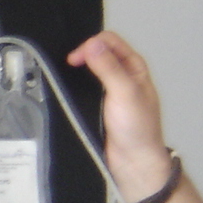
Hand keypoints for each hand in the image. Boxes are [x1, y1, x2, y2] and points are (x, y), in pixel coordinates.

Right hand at [66, 30, 174, 200]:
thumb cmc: (137, 128)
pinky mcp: (99, 104)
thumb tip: (92, 44)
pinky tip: (69, 90)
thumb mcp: (124, 93)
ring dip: (79, 69)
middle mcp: (124, 75)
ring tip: (65, 76)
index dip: (91, 45)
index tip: (75, 60)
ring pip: (91, 69)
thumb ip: (109, 68)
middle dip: (83, 53)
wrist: (133, 161)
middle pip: (100, 52)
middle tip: (69, 66)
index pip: (110, 42)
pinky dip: (76, 83)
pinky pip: (85, 87)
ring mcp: (111, 90)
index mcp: (134, 67)